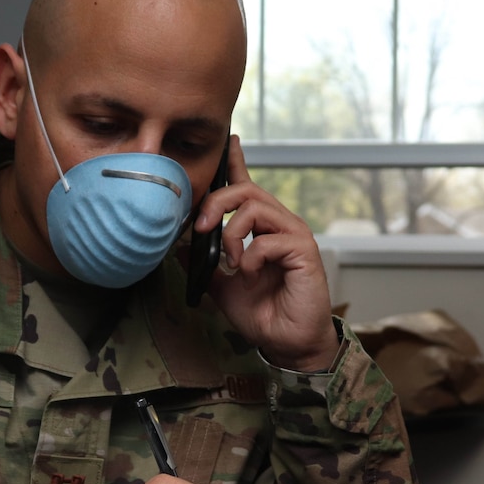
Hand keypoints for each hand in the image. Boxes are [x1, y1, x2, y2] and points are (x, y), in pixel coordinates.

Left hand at [196, 136, 339, 371]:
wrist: (286, 342)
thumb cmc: (262, 314)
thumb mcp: (222, 286)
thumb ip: (206, 263)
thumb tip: (179, 245)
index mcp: (261, 229)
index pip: (247, 187)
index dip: (237, 163)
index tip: (230, 140)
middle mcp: (279, 225)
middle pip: (246, 190)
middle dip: (216, 202)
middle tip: (200, 228)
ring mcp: (293, 235)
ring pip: (255, 208)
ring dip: (231, 233)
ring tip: (231, 262)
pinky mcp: (304, 251)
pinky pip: (268, 239)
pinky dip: (250, 256)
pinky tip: (249, 275)